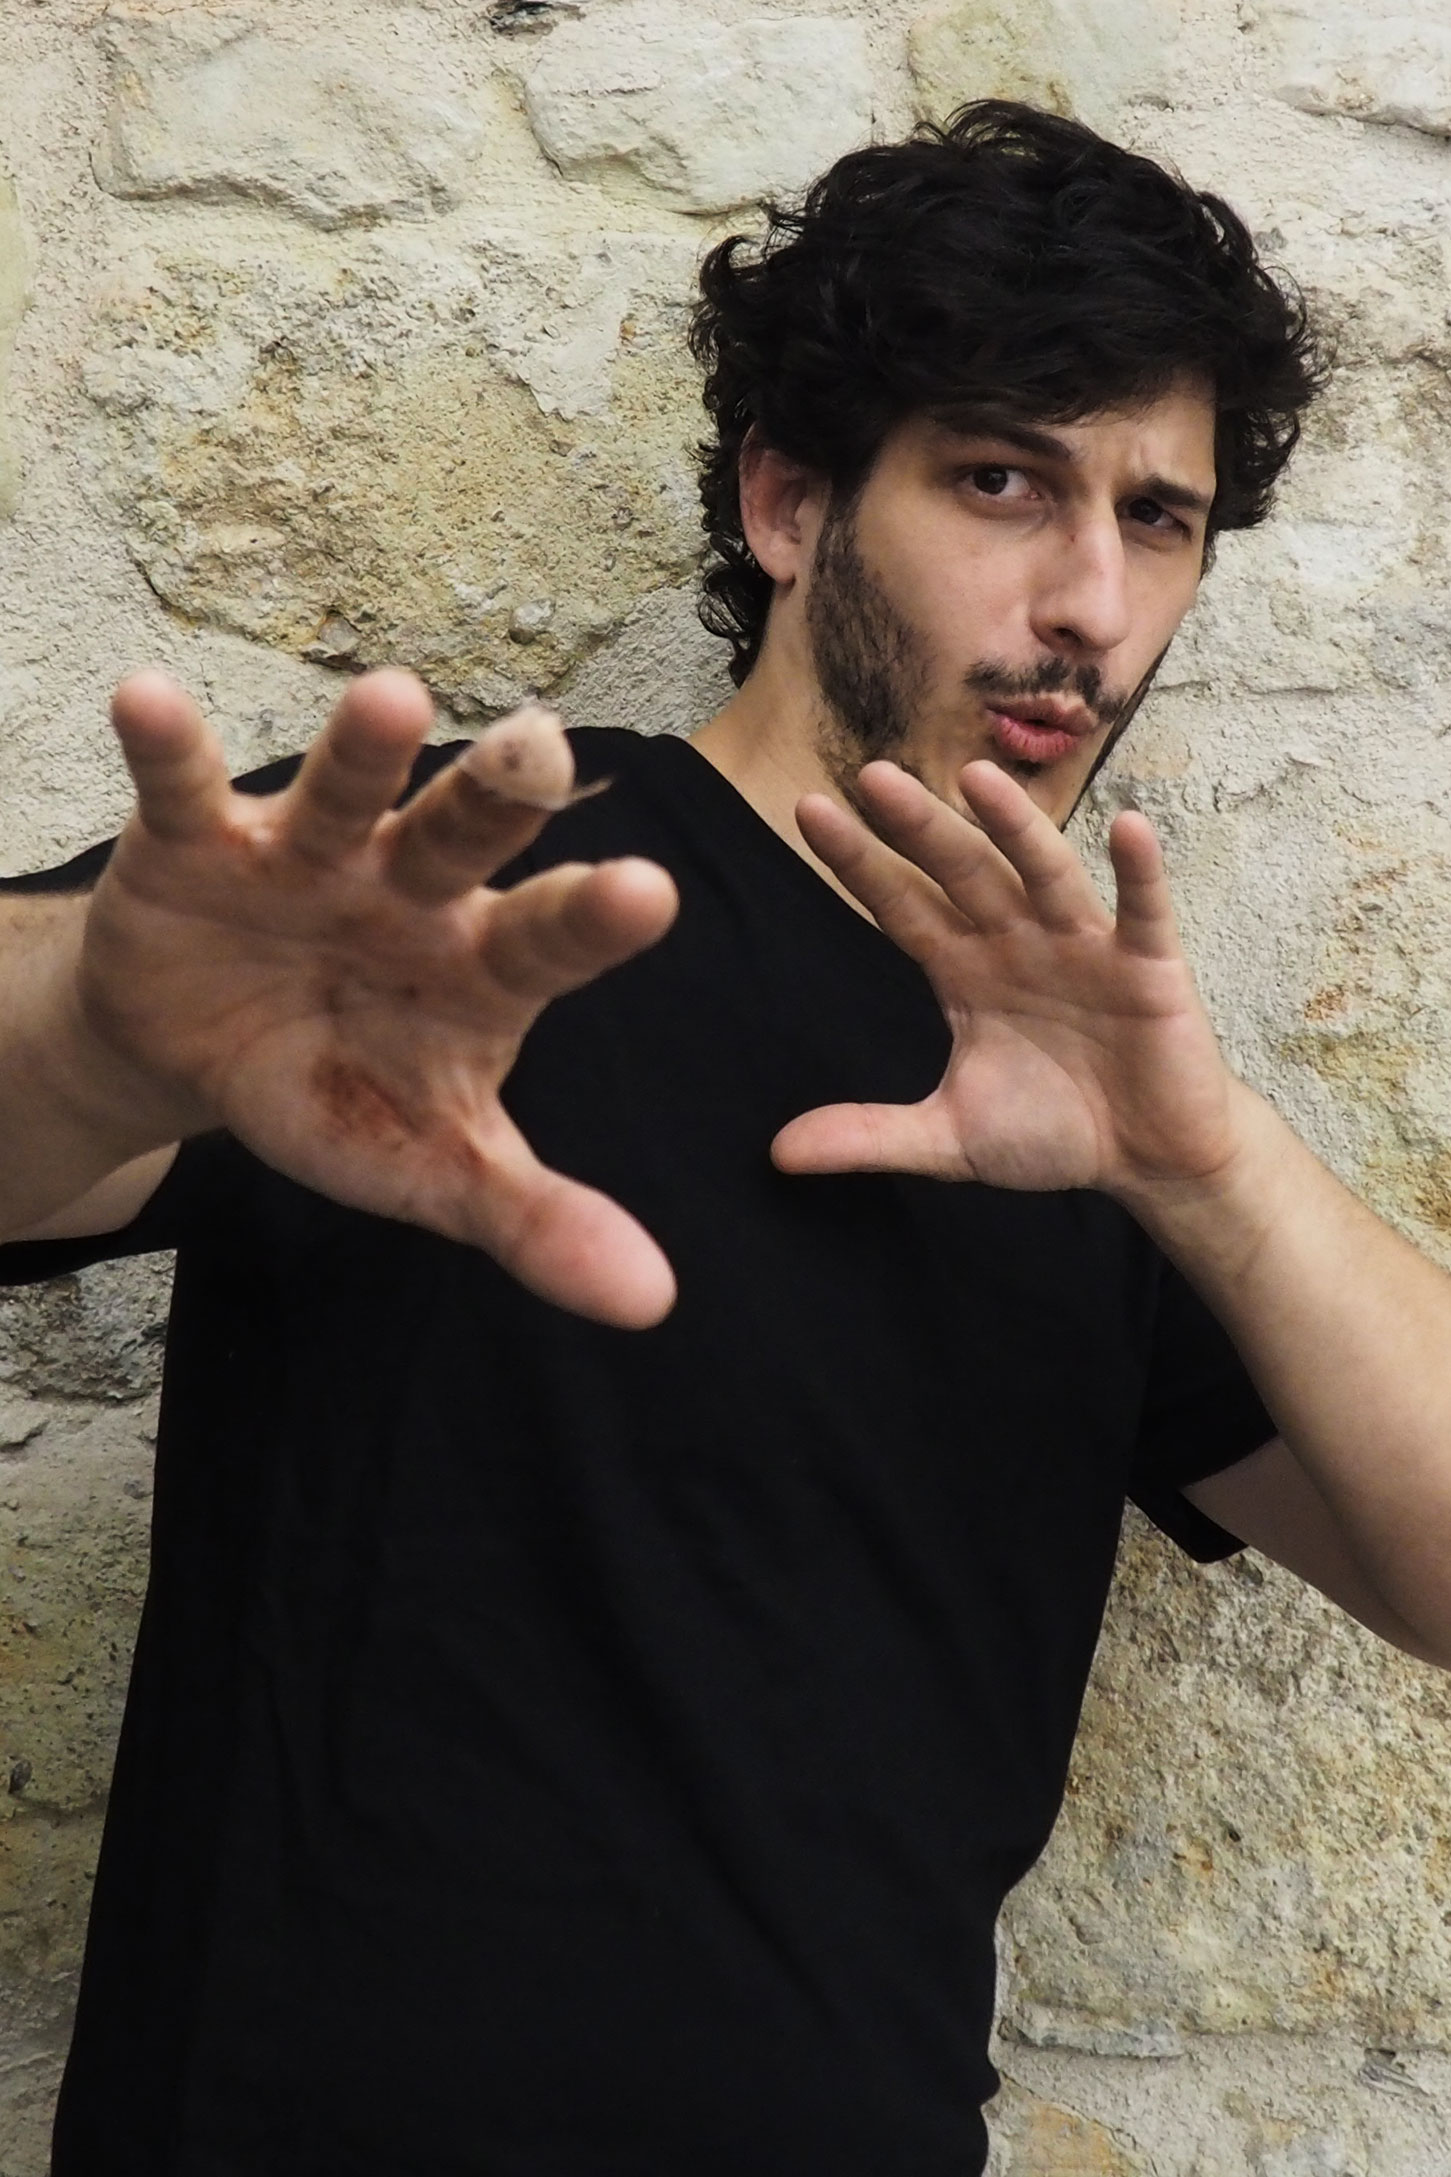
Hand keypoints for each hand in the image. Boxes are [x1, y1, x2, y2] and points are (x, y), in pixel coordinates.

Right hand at [77, 670, 678, 1326]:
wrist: (199, 1051)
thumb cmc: (342, 1091)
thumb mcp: (431, 1166)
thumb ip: (536, 1220)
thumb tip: (652, 1304)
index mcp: (482, 964)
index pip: (549, 941)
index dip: (592, 920)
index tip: (648, 891)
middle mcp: (410, 890)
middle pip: (461, 839)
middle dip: (496, 796)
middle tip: (541, 745)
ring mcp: (309, 856)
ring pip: (344, 796)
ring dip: (363, 753)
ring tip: (393, 698)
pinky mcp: (200, 842)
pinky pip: (187, 791)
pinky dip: (168, 749)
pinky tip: (144, 698)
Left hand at [772, 759, 1239, 1204]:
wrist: (1148, 1160)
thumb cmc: (1053, 1130)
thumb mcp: (950, 1139)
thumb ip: (870, 1135)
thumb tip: (780, 1153)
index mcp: (965, 971)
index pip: (902, 906)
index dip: (859, 863)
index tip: (809, 811)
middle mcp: (1017, 942)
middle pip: (961, 873)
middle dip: (919, 828)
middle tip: (871, 775)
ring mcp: (1083, 946)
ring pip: (1045, 873)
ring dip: (1015, 827)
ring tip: (978, 778)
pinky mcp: (1147, 966)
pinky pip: (1142, 911)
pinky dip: (1139, 871)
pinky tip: (1130, 827)